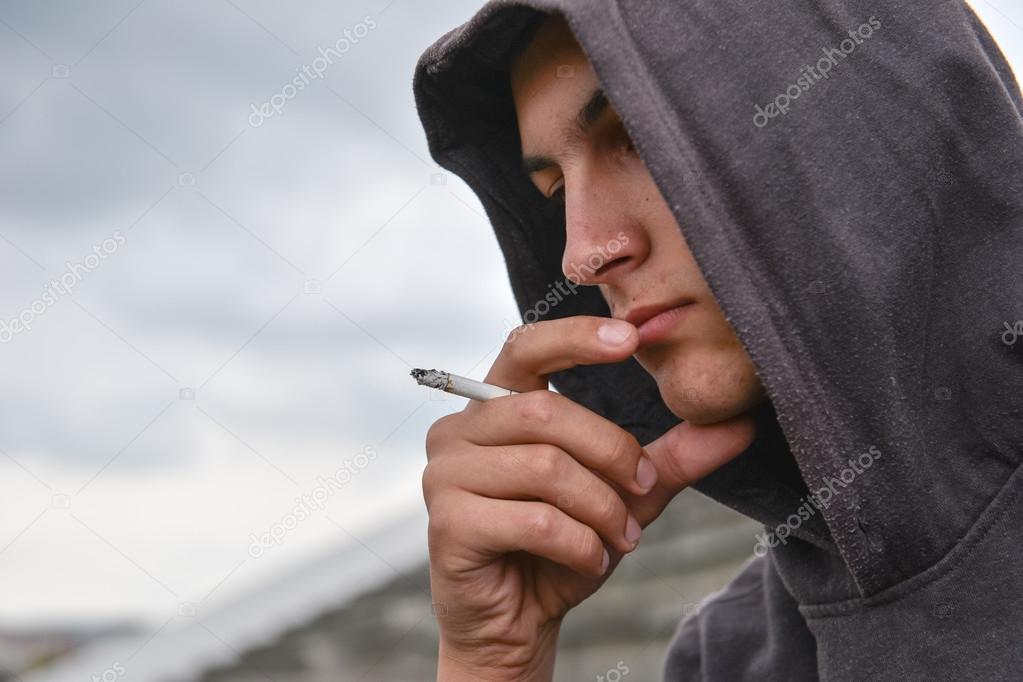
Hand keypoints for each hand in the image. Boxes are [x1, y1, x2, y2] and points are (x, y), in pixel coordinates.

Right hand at [421, 316, 755, 680]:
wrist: (516, 622)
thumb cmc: (559, 548)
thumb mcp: (621, 496)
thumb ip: (667, 459)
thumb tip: (738, 427)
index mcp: (494, 407)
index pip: (525, 347)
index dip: (575, 337)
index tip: (630, 339)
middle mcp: (459, 431)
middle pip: (547, 412)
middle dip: (613, 454)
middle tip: (643, 493)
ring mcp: (444, 475)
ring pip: (547, 467)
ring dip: (602, 508)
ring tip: (619, 538)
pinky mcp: (447, 523)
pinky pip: (536, 521)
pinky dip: (581, 545)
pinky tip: (591, 561)